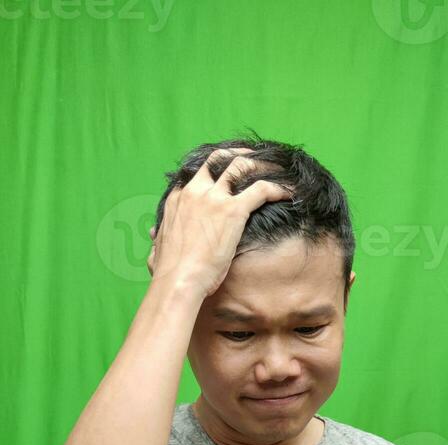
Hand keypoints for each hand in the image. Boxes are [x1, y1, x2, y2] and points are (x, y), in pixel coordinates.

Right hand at [147, 147, 293, 297]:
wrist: (178, 280)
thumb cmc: (168, 272)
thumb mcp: (157, 249)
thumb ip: (157, 238)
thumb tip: (153, 234)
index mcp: (178, 199)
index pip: (197, 172)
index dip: (214, 168)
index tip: (226, 171)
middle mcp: (195, 191)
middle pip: (218, 159)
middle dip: (237, 155)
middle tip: (252, 159)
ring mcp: (214, 198)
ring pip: (241, 166)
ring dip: (260, 165)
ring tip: (275, 168)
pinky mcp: (233, 210)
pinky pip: (262, 189)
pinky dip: (278, 188)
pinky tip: (289, 193)